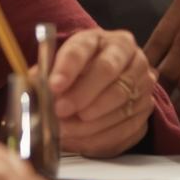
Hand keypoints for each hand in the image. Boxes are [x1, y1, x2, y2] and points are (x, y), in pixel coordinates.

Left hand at [48, 29, 153, 156]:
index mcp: (102, 39)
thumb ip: (45, 77)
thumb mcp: (59, 68)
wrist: (108, 85)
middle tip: (60, 111)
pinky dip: (102, 136)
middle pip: (107, 70)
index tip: (52, 86)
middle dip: (82, 94)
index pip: (83, 47)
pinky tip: (81, 140)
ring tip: (66, 130)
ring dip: (90, 120)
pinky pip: (127, 125)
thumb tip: (32, 92)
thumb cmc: (79, 75)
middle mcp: (129, 55)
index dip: (67, 67)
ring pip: (120, 100)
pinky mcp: (146, 108)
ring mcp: (143, 82)